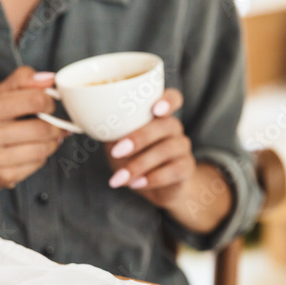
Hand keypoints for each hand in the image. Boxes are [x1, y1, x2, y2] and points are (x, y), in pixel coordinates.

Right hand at [0, 66, 68, 196]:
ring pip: (43, 149)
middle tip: (53, 124)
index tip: (48, 104)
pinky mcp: (3, 177)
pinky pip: (37, 164)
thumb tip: (49, 78)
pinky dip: (41, 157)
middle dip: (54, 126)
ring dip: (51, 142)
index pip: (34, 100)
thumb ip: (20, 82)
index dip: (49, 101)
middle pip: (42, 128)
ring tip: (45, 138)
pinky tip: (32, 151)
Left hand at [105, 89, 195, 208]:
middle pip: (166, 125)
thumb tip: (99, 127)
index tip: (156, 109)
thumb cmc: (133, 156)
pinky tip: (136, 184)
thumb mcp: (118, 142)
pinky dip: (152, 178)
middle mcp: (174, 127)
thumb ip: (114, 132)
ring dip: (140, 164)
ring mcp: (182, 147)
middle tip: (116, 152)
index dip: (168, 101)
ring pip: (167, 150)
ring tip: (120, 177)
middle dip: (139, 138)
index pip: (173, 98)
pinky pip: (174, 170)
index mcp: (159, 114)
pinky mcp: (186, 168)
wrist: (154, 186)